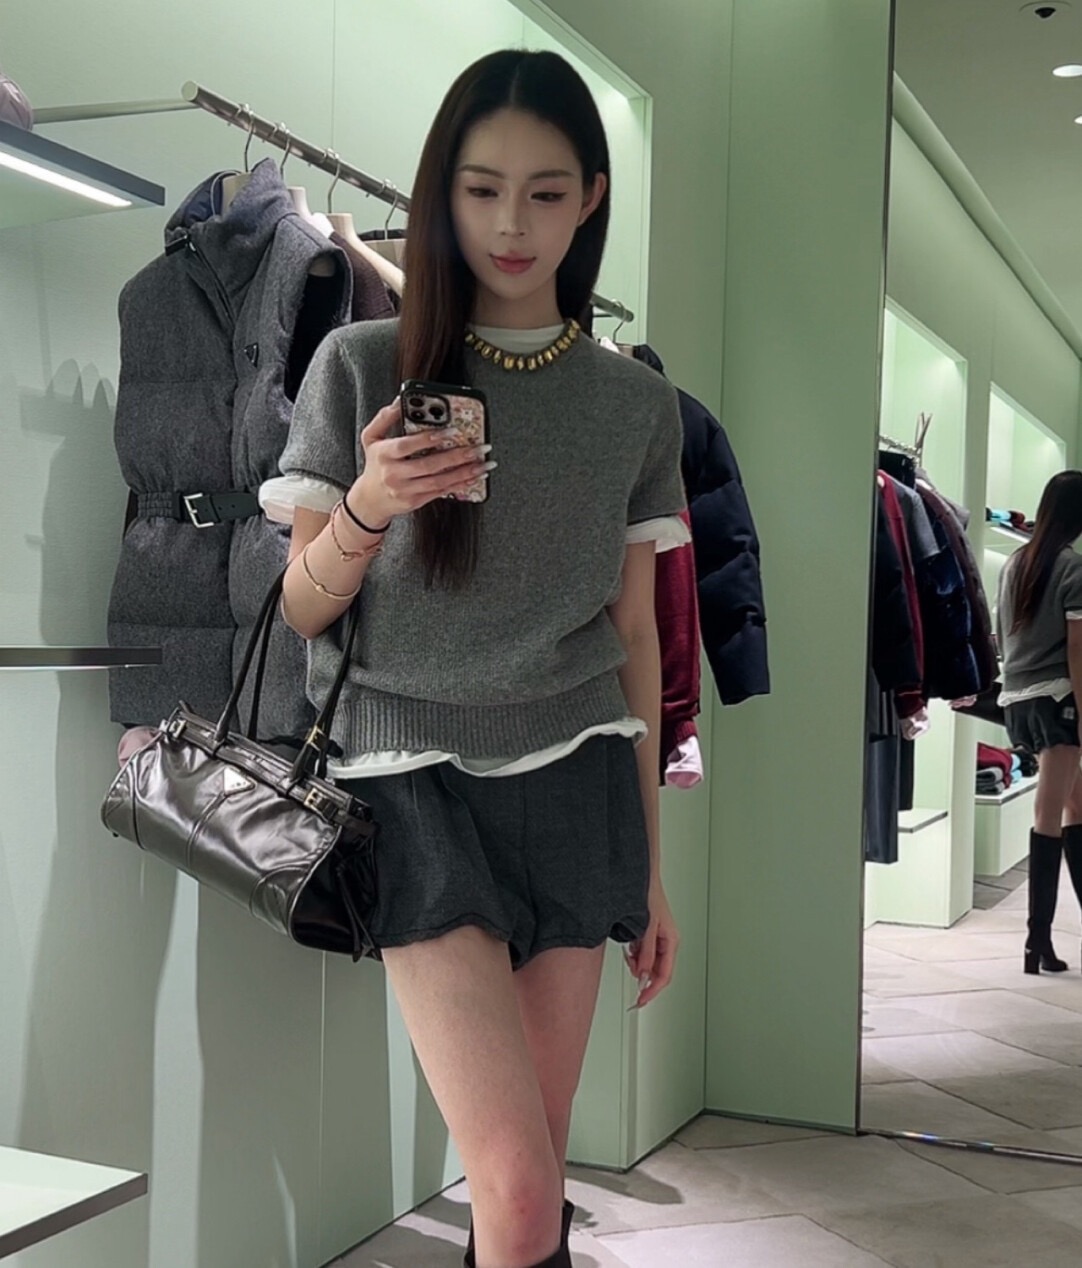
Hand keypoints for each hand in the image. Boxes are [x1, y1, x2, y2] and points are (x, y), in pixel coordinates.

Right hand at [346, 399, 493, 527]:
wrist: (371, 500)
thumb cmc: (375, 464)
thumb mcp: (371, 438)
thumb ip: (384, 418)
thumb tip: (399, 400)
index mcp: (384, 454)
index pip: (407, 445)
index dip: (429, 438)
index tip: (451, 431)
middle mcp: (394, 474)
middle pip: (429, 465)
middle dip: (457, 456)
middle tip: (479, 449)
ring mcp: (405, 490)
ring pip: (439, 482)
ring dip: (465, 473)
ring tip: (484, 465)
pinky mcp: (415, 501)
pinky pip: (441, 492)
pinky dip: (460, 485)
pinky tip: (475, 478)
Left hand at [625, 878, 679, 1008]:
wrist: (640, 877)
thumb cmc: (649, 895)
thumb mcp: (646, 928)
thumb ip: (645, 953)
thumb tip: (643, 975)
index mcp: (671, 941)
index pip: (665, 975)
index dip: (652, 991)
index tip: (641, 1001)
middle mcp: (666, 941)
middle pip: (657, 971)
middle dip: (643, 976)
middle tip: (632, 982)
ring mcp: (657, 937)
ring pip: (648, 962)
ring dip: (637, 964)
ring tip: (629, 955)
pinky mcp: (648, 933)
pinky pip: (642, 951)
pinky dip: (634, 954)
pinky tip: (629, 947)